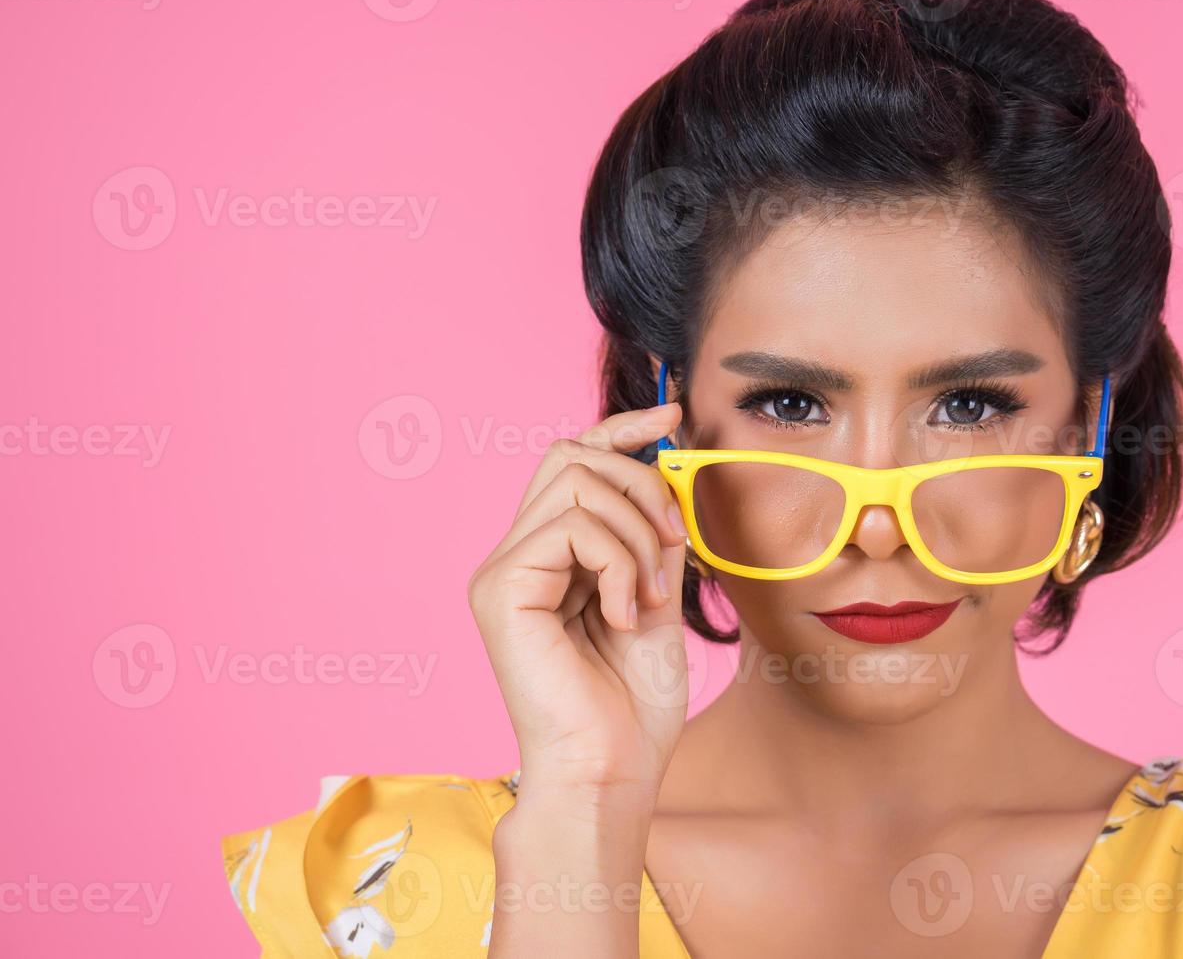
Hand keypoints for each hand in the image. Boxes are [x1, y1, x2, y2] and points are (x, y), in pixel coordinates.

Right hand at [468, 401, 690, 805]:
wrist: (611, 771)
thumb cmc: (631, 705)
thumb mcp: (656, 596)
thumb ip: (652, 535)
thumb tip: (669, 468)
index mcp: (547, 559)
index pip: (573, 460)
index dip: (622, 428)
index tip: (674, 417)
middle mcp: (515, 557)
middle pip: (570, 454)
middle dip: (640, 484)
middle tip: (671, 549)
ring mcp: (502, 572)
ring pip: (576, 482)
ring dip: (637, 534)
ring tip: (649, 597)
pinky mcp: (501, 589)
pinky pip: (572, 528)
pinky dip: (618, 562)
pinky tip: (625, 614)